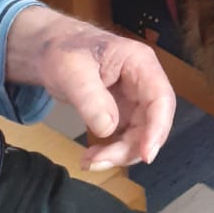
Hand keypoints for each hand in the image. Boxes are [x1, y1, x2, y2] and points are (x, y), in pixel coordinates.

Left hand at [5, 8, 175, 171]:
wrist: (53, 50)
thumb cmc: (64, 50)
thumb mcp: (71, 70)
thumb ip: (89, 98)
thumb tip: (107, 129)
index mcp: (140, 63)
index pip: (160, 98)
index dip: (158, 128)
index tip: (146, 155)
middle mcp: (144, 83)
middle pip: (152, 123)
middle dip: (130, 148)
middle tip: (99, 162)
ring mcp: (135, 100)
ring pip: (141, 135)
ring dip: (119, 154)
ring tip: (89, 161)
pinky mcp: (124, 113)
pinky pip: (126, 139)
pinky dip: (111, 152)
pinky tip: (91, 157)